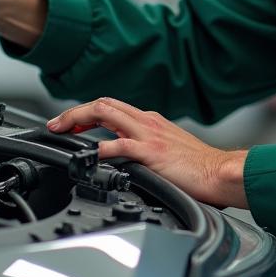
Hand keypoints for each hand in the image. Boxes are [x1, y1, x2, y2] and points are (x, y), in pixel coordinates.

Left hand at [48, 97, 248, 208]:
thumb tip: (125, 157)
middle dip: (75, 112)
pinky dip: (99, 148)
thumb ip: (146, 148)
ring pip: (106, 113)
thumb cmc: (199, 166)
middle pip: (104, 104)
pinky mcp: (151, 152)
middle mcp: (147, 122)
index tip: (70, 124)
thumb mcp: (168, 149)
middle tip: (55, 125)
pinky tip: (89, 155)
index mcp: (150, 121)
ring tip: (61, 131)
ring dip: (78, 119)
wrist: (220, 172)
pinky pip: (120, 145)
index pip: (112, 107)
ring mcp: (149, 135)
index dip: (86, 113)